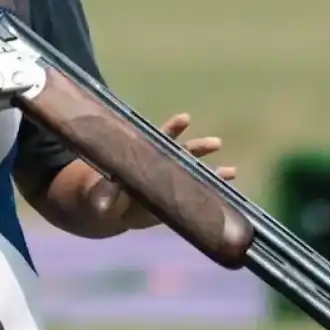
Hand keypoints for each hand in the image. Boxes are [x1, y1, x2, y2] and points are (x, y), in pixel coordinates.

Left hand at [88, 112, 237, 230]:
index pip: (158, 138)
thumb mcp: (98, 194)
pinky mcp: (174, 198)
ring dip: (211, 171)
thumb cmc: (100, 194)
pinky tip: (228, 192)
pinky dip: (211, 191)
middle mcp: (159, 164)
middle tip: (216, 143)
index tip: (185, 120)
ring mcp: (169, 181)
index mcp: (142, 155)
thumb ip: (104, 197)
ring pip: (192, 173)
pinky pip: (195, 193)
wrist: (108, 210)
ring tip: (231, 171)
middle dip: (198, 148)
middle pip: (181, 153)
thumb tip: (105, 206)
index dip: (171, 129)